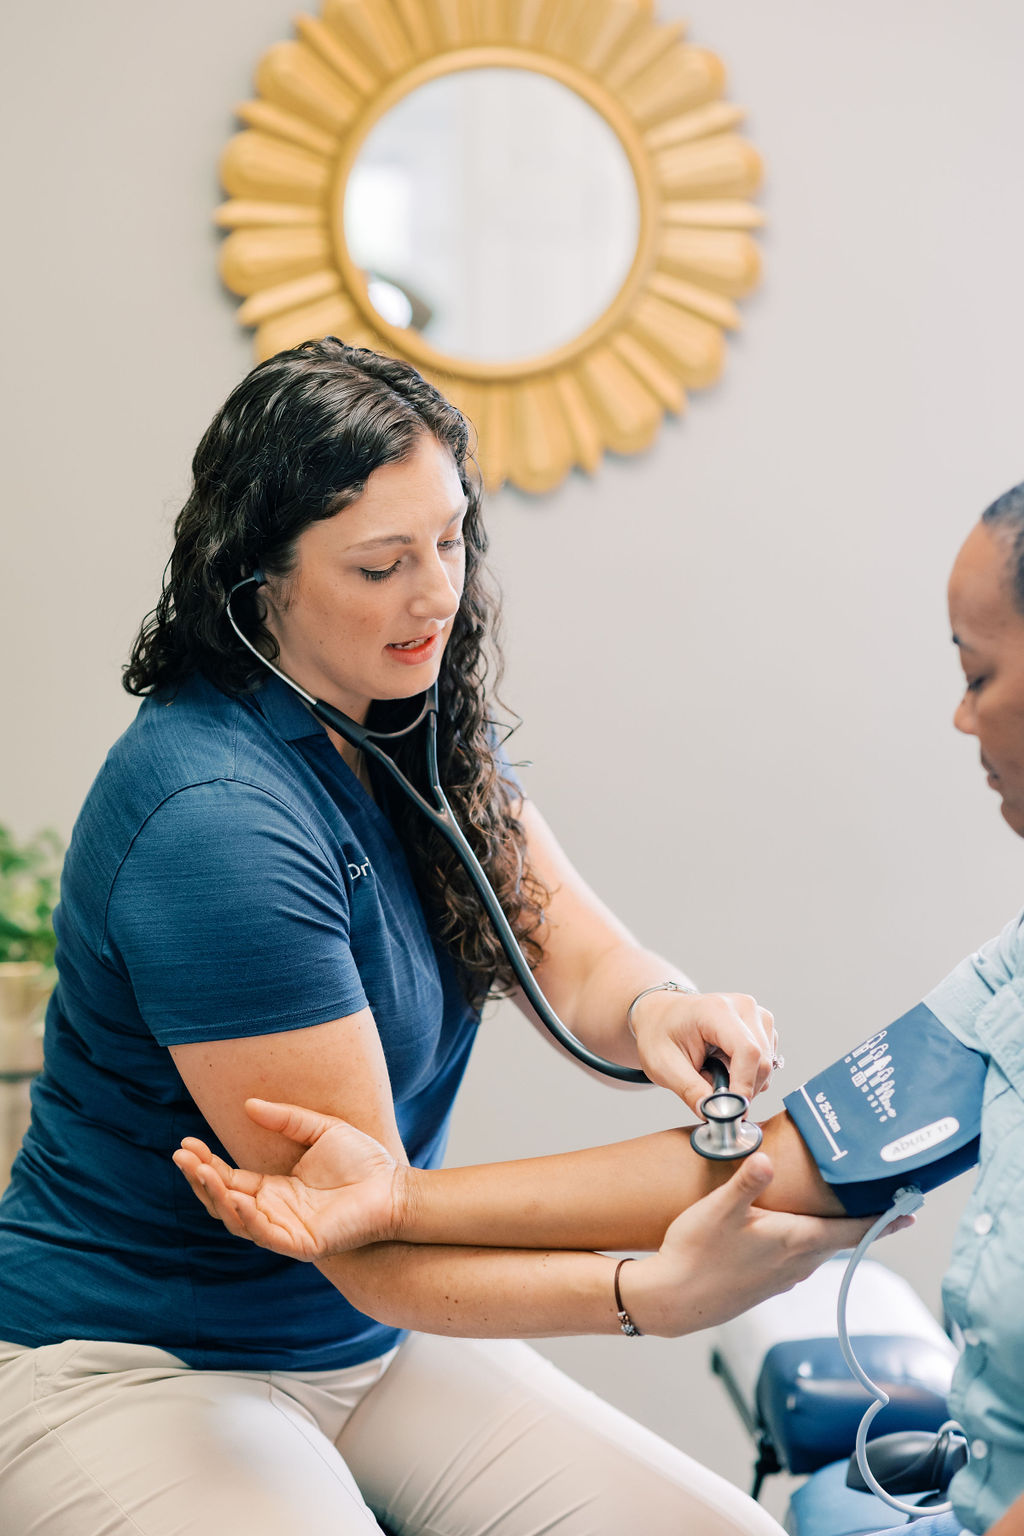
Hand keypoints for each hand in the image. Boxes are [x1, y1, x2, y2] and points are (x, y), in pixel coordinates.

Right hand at [172, 1098, 406, 1259]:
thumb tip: (249, 1104)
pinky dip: (246, 1217)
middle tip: (181, 1155)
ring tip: (201, 1170)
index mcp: (274, 1189)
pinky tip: (234, 1195)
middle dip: (200, 1180)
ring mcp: (285, 1230)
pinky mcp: (301, 1244)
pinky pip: (265, 1235)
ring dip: (216, 1196)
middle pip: (224, 1201)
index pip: (229, 1180)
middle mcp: (273, 1211)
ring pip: (237, 1220)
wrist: (395, 1186)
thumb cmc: (363, 1161)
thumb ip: (286, 1119)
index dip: (206, 1164)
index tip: (186, 1143)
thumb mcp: (320, 1130)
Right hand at [622, 1152, 913, 1335]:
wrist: (673, 1300)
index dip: (883, 1219)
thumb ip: (745, 1183)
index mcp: (795, 1242)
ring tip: (839, 1210)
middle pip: (840, 1238)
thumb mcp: (718, 1210)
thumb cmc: (695, 1254)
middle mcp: (796, 1263)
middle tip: (883, 1202)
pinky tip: (791, 1231)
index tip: (911, 1210)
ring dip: (833, 1232)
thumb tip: (765, 1159)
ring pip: (818, 1250)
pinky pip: (798, 1259)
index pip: (851, 1229)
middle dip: (861, 1221)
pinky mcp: (765, 1284)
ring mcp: (782, 1277)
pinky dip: (808, 1243)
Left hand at [629, 988, 777, 1112]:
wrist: (661, 1016)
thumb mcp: (663, 1066)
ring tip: (714, 1075)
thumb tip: (715, 1114)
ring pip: (768, 1064)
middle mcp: (743, 1006)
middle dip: (743, 1089)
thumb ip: (690, 1091)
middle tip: (714, 1098)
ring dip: (746, 1082)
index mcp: (716, 1010)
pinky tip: (726, 1068)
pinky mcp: (762, 1026)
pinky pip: (768, 1061)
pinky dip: (750, 1075)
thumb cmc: (660, 1034)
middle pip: (762, 1060)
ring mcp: (756, 1014)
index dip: (744, 1085)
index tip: (732, 1110)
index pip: (747, 1051)